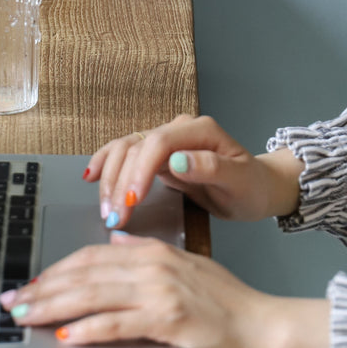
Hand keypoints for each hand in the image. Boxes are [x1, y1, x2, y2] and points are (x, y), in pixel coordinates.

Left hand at [0, 232, 331, 347]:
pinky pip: (118, 323)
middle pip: (84, 273)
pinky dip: (88, 329)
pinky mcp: (169, 319)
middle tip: (11, 303)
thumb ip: (150, 255)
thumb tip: (119, 240)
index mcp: (155, 251)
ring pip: (93, 295)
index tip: (28, 285)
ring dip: (53, 306)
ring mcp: (161, 291)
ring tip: (25, 318)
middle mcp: (154, 265)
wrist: (266, 326)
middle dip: (42, 288)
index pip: (92, 256)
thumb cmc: (230, 306)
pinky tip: (66, 336)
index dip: (55, 270)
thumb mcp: (188, 268)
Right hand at [84, 115, 303, 229]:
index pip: (159, 142)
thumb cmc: (251, 186)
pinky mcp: (155, 156)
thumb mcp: (239, 181)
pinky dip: (105, 165)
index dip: (141, 170)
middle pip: (136, 147)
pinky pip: (124, 156)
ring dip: (110, 180)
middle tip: (115, 217)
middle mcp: (178, 130)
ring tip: (106, 210)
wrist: (255, 189)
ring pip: (124, 151)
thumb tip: (178, 160)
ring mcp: (165, 141)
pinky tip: (90, 177)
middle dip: (121, 183)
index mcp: (199, 130)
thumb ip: (211, 168)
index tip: (133, 201)